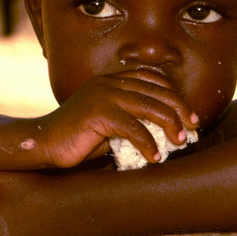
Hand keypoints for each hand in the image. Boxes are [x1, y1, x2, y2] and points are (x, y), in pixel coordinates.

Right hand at [36, 69, 197, 167]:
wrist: (43, 142)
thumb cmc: (79, 138)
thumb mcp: (110, 122)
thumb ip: (133, 117)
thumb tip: (168, 130)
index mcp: (113, 79)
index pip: (154, 78)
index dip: (175, 95)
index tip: (189, 116)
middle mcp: (110, 82)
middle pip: (157, 91)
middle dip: (180, 110)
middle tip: (192, 129)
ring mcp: (104, 94)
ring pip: (150, 106)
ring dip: (170, 125)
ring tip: (180, 142)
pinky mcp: (98, 112)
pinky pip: (133, 127)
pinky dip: (148, 143)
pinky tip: (155, 157)